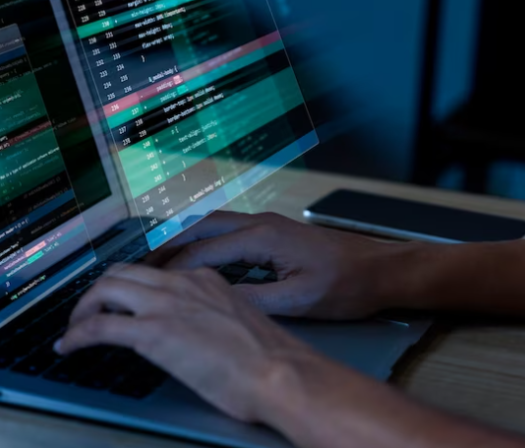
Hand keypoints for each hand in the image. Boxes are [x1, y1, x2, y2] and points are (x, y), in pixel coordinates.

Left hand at [54, 264, 321, 421]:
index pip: (155, 273)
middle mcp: (182, 283)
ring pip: (106, 288)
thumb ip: (212, 320)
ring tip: (74, 330)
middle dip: (99, 292)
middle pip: (123, 272)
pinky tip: (69, 347)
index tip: (120, 303)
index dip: (130, 288)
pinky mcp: (152, 332)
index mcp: (205, 279)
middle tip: (88, 314)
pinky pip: (100, 326)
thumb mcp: (238, 325)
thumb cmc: (271, 361)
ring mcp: (166, 304)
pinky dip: (77, 334)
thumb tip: (198, 337)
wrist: (281, 372)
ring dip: (83, 309)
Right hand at [151, 211, 418, 318]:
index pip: (204, 251)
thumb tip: (214, 302)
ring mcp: (269, 224)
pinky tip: (200, 259)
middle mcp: (261, 223)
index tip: (150, 282)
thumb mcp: (297, 302)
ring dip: (187, 241)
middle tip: (142, 264)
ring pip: (215, 225)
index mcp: (262, 238)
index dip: (174, 268)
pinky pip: (230, 230)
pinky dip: (207, 242)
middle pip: (202, 228)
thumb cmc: (346, 286)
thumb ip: (253, 300)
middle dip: (171, 245)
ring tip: (162, 261)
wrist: (381, 269)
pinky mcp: (276, 231)